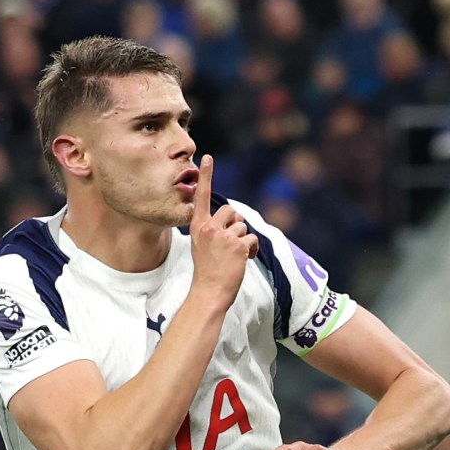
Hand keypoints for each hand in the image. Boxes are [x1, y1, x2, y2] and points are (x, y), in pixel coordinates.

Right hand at [185, 154, 257, 306]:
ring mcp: (223, 236)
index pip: (202, 197)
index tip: (208, 158)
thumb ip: (214, 230)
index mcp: (198, 227)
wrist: (209, 292)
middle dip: (235, 224)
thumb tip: (236, 218)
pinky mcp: (238, 245)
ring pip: (243, 227)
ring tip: (233, 257)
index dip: (206, 176)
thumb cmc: (207, 271)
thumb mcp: (202, 245)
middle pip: (231, 212)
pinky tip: (244, 261)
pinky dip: (252, 249)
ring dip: (243, 241)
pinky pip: (252, 238)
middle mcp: (209, 228)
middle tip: (230, 244)